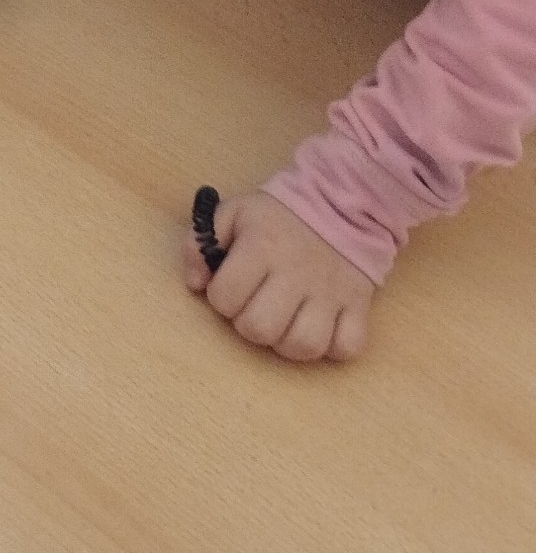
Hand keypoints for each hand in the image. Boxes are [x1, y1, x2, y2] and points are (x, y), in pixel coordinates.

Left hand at [184, 188, 375, 362]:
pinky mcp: (358, 305)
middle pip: (261, 329)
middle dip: (250, 325)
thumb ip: (199, 243)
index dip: (221, 298)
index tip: (232, 287)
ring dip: (288, 343)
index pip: (225, 298)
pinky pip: (347, 348)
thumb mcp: (231, 214)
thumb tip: (194, 284)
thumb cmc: (277, 216)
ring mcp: (330, 293)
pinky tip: (321, 329)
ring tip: (286, 323)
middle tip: (257, 308)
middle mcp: (295, 274)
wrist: (339, 203)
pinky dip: (332, 348)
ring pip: (304, 346)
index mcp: (260, 247)